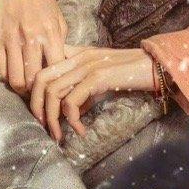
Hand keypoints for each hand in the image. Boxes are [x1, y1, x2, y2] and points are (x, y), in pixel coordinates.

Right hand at [0, 0, 67, 92]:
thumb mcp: (58, 18)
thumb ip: (61, 42)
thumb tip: (62, 67)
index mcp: (52, 33)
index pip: (56, 71)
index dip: (57, 86)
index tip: (57, 93)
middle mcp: (32, 37)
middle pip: (33, 81)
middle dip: (37, 93)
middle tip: (39, 96)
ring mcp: (11, 38)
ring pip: (15, 79)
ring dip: (20, 89)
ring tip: (26, 90)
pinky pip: (0, 68)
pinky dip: (6, 78)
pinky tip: (12, 76)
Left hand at [29, 46, 157, 140]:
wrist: (154, 66)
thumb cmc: (129, 74)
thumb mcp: (101, 80)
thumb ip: (83, 92)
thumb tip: (69, 114)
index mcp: (76, 54)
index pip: (42, 68)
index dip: (34, 92)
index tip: (39, 114)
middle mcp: (78, 57)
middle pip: (41, 79)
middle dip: (37, 107)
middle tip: (43, 127)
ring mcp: (87, 65)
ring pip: (53, 92)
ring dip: (52, 118)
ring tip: (58, 135)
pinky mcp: (97, 77)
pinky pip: (72, 101)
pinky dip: (72, 119)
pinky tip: (80, 130)